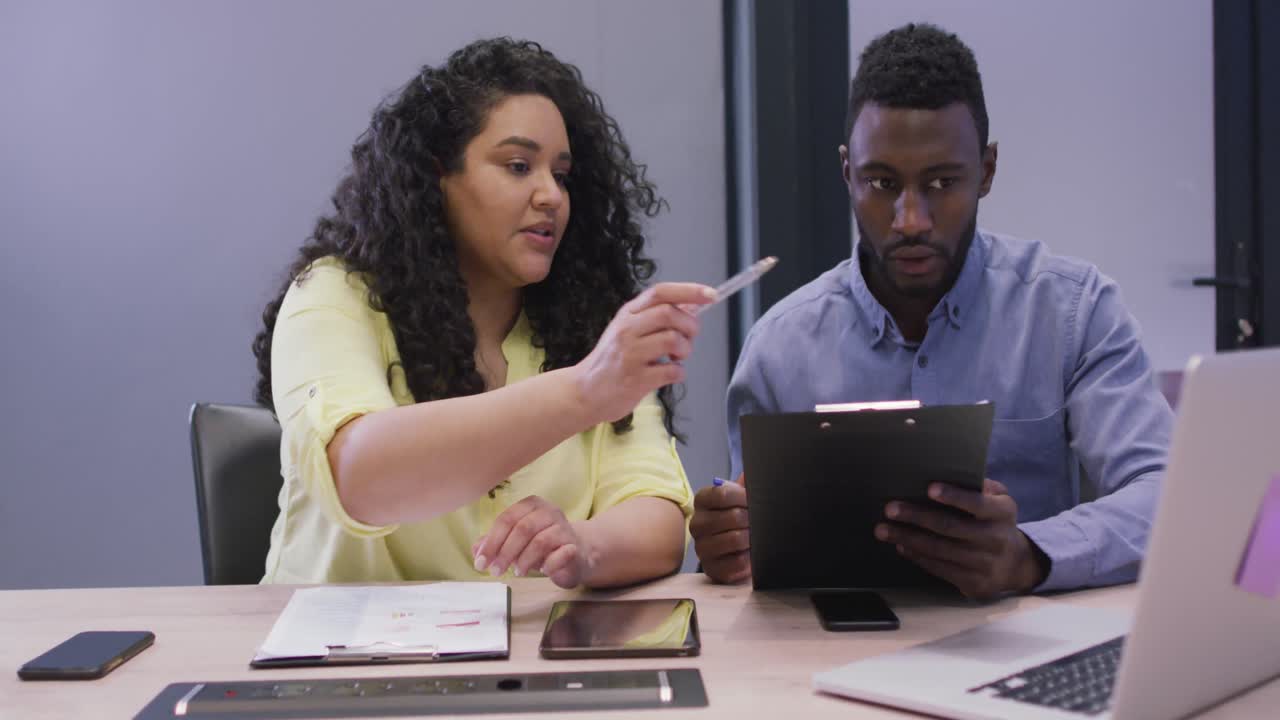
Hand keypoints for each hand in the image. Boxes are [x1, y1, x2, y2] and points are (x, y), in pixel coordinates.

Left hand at [472, 496, 594, 588]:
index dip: (492, 541)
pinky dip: (546, 565)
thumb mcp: (514, 542)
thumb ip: (494, 543)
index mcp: (531, 505)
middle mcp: (549, 511)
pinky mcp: (575, 546)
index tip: (481, 562)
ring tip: (517, 572)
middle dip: (505, 552)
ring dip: (524, 560)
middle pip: (522, 529)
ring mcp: (564, 528)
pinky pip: (559, 555)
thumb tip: (476, 551)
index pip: (507, 519)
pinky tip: (541, 571)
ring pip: (540, 541)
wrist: (576, 555)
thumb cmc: (540, 546)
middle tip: (495, 571)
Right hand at [573, 283, 715, 424]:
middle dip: (690, 326)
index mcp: (627, 314)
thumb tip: (691, 306)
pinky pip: (672, 371)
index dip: (689, 291)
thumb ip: (656, 317)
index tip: (710, 294)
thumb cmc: (612, 361)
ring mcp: (630, 355)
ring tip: (677, 358)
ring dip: (685, 350)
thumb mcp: (628, 330)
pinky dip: (679, 373)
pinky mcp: (636, 379)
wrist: (585, 392)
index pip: (660, 293)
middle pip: (669, 314)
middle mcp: (627, 330)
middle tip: (689, 338)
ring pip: (673, 340)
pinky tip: (670, 374)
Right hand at [690, 474, 751, 582]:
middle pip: (732, 516)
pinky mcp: (711, 568)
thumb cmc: (739, 521)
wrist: (738, 551)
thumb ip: (745, 485)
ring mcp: (701, 547)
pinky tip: (749, 554)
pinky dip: (749, 558)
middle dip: (751, 520)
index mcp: (702, 501)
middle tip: (757, 522)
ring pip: (735, 539)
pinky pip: (737, 562)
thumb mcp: (742, 499)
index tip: (754, 502)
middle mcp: (696, 523)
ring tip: (754, 538)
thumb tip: (750, 473)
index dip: (744, 498)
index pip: (722, 494)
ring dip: (751, 539)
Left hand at [874, 479, 1047, 599]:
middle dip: (916, 517)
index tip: (929, 488)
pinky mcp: (973, 583)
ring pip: (939, 550)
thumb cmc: (995, 521)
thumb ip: (979, 486)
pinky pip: (939, 568)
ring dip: (907, 539)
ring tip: (883, 530)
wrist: (1015, 564)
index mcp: (1002, 512)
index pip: (977, 503)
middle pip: (949, 527)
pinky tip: (901, 545)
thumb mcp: (998, 499)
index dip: (954, 496)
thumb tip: (946, 472)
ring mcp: (984, 564)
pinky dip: (916, 556)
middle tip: (890, 509)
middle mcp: (995, 539)